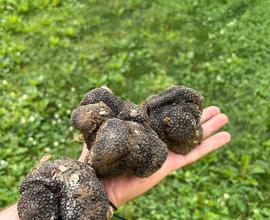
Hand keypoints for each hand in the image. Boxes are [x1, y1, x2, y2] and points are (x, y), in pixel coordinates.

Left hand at [79, 106, 230, 206]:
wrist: (100, 184)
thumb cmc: (96, 158)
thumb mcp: (101, 128)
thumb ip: (107, 109)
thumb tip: (105, 85)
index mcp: (144, 131)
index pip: (165, 116)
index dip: (178, 108)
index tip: (189, 99)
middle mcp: (158, 140)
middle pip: (182, 126)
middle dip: (198, 116)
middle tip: (213, 107)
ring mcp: (166, 152)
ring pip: (192, 138)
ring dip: (208, 127)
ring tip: (223, 116)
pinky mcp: (171, 164)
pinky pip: (195, 154)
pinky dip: (211, 145)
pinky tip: (226, 136)